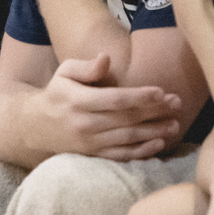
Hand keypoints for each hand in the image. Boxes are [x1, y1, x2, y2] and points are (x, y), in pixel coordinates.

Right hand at [39, 52, 181, 159]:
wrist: (36, 126)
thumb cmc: (57, 93)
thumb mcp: (64, 72)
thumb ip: (86, 66)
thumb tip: (106, 58)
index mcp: (77, 101)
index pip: (114, 99)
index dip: (139, 96)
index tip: (161, 91)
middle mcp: (84, 124)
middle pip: (125, 119)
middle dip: (154, 112)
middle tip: (177, 103)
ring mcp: (89, 143)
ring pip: (127, 138)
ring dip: (153, 132)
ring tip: (175, 124)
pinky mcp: (94, 155)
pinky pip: (120, 156)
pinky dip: (141, 152)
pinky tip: (159, 144)